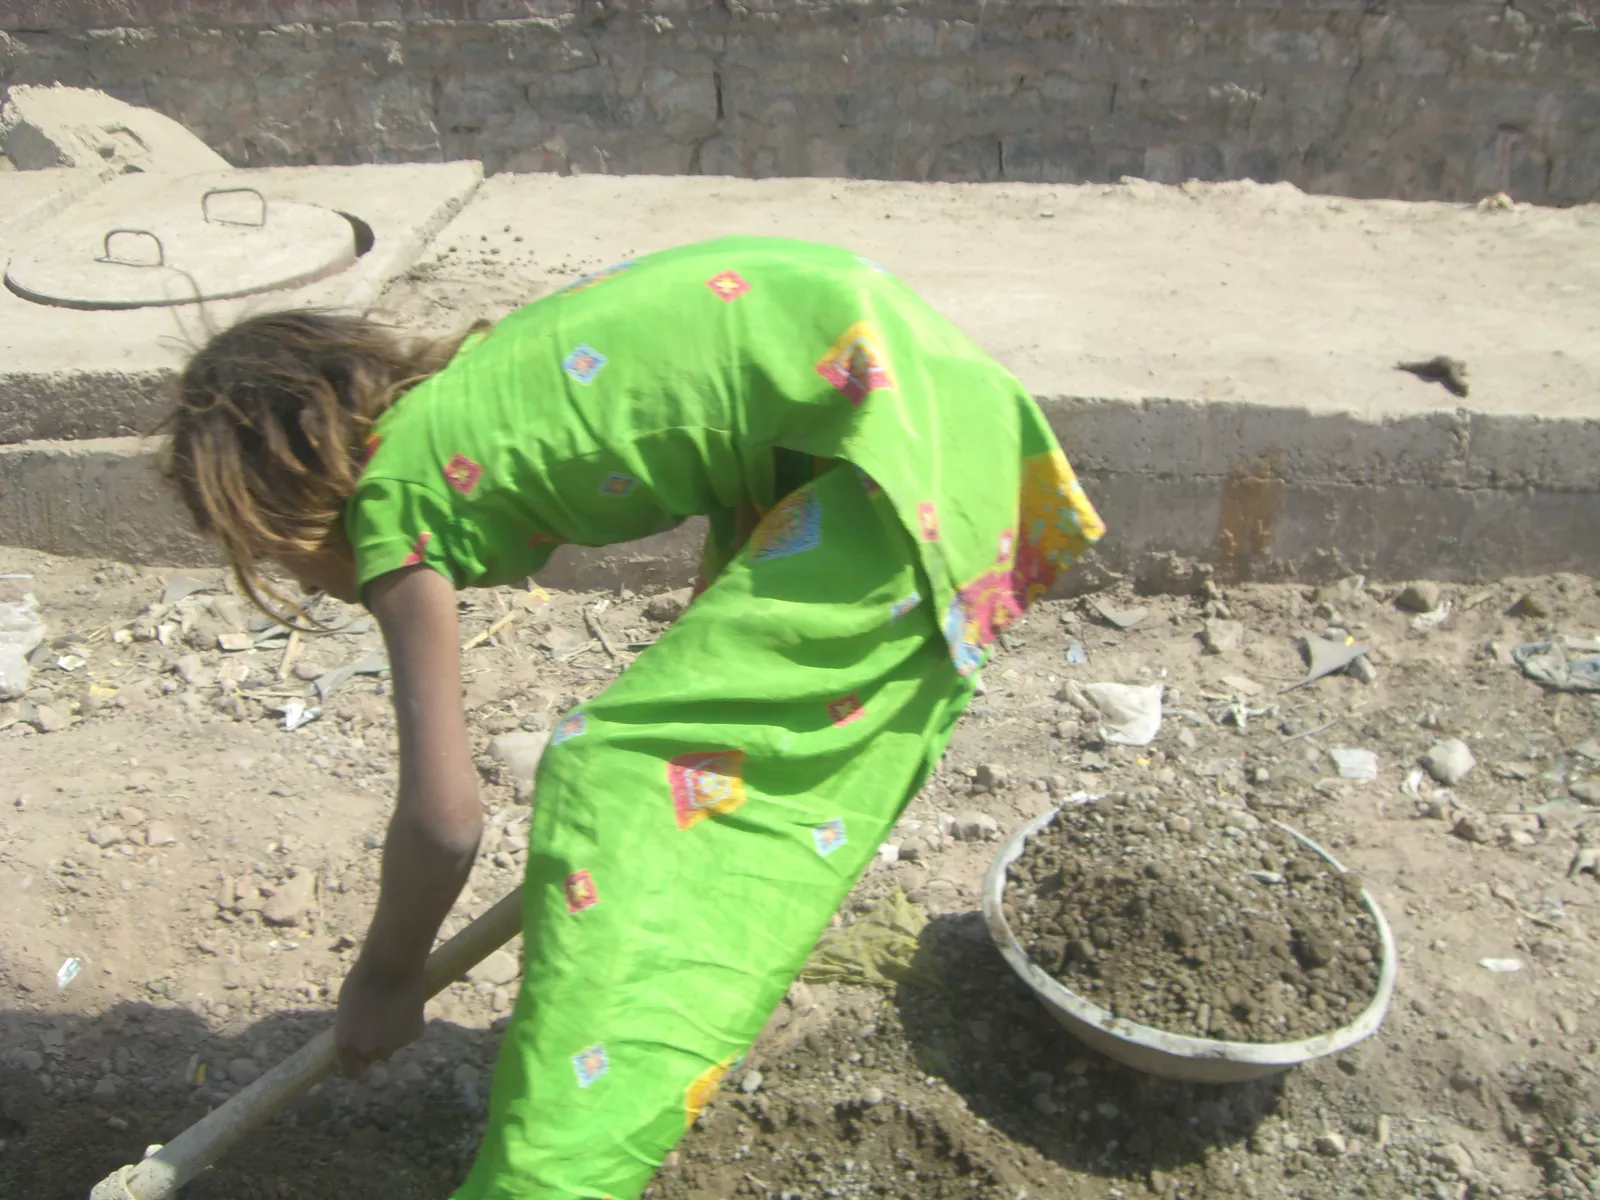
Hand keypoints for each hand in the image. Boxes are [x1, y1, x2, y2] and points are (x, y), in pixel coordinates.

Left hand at [335, 957, 427, 1077]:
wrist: (392, 964)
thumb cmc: (364, 979)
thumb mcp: (347, 1009)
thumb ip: (352, 1029)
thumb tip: (359, 1038)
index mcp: (346, 1045)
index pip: (352, 1072)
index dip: (357, 1062)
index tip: (361, 1052)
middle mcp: (369, 1050)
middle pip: (376, 1056)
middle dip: (378, 1043)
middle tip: (380, 1019)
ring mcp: (394, 1044)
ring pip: (395, 1044)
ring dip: (395, 1032)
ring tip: (394, 1006)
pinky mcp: (414, 1034)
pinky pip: (411, 1033)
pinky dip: (410, 1023)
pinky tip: (407, 1003)